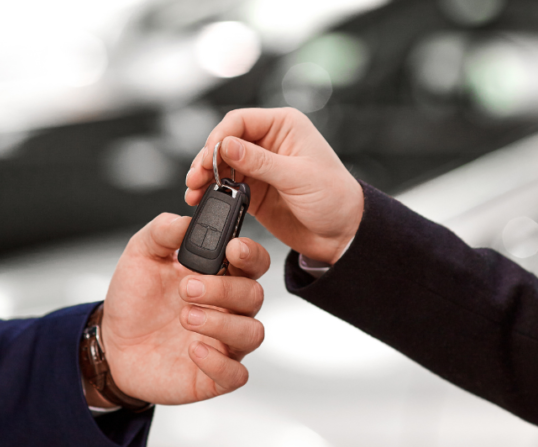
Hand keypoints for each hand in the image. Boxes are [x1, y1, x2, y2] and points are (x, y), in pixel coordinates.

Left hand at [88, 213, 269, 406]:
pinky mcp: (214, 375)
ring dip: (222, 323)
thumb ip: (162, 231)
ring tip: (186, 317)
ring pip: (252, 333)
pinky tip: (193, 349)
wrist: (112, 344)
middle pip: (254, 295)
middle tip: (187, 288)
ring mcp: (224, 343)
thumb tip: (185, 220)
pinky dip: (218, 363)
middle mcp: (227, 308)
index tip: (232, 249)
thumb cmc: (134, 299)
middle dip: (224, 289)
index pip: (253, 261)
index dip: (251, 254)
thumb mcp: (140, 255)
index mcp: (218, 275)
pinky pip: (236, 374)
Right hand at [185, 107, 363, 264]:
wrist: (343, 234)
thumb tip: (226, 146)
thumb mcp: (298, 177)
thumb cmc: (335, 199)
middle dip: (207, 158)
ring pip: (221, 164)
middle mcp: (270, 142)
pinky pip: (226, 185)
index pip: (241, 121)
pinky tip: (202, 199)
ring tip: (193, 191)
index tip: (209, 158)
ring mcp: (260, 166)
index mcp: (285, 126)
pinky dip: (212, 191)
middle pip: (225, 141)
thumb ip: (260, 162)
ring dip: (205, 176)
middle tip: (196, 177)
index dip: (220, 137)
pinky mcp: (254, 189)